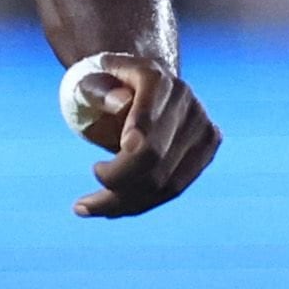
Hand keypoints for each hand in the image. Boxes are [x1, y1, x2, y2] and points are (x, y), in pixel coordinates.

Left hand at [70, 56, 221, 217]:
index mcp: (155, 77)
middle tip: (81, 201)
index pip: (148, 109)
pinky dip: (140, 204)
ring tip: (88, 208)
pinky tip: (111, 210)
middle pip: (153, 155)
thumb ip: (98, 90)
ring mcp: (201, 126)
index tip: (100, 167)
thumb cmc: (104, 87)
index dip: (134, 134)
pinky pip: (174, 188)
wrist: (137, 88)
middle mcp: (185, 100)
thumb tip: (120, 103)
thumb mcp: (90, 82)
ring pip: (167, 181)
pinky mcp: (206, 148)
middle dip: (113, 183)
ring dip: (123, 203)